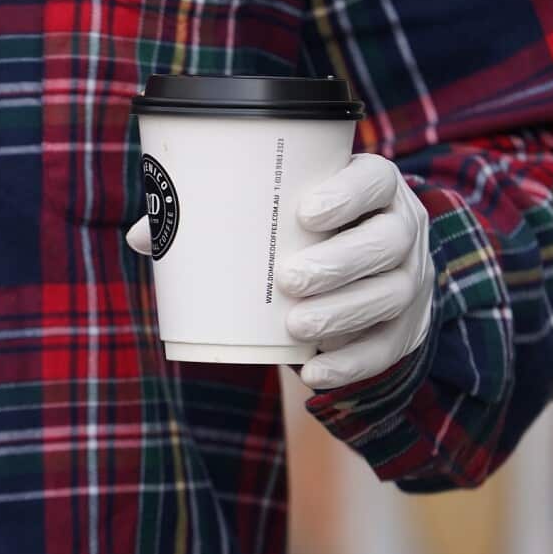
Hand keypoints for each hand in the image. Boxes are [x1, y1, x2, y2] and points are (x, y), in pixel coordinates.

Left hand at [125, 153, 432, 388]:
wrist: (363, 276)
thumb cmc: (304, 235)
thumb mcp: (275, 216)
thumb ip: (212, 218)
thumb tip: (142, 235)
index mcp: (373, 189)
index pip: (376, 179)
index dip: (348, 193)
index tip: (305, 213)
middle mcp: (403, 229)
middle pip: (387, 242)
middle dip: (340, 261)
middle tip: (289, 279)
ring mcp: (410, 281)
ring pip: (389, 295)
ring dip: (343, 313)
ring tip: (295, 326)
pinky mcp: (406, 328)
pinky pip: (386, 349)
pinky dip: (350, 364)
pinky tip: (314, 374)